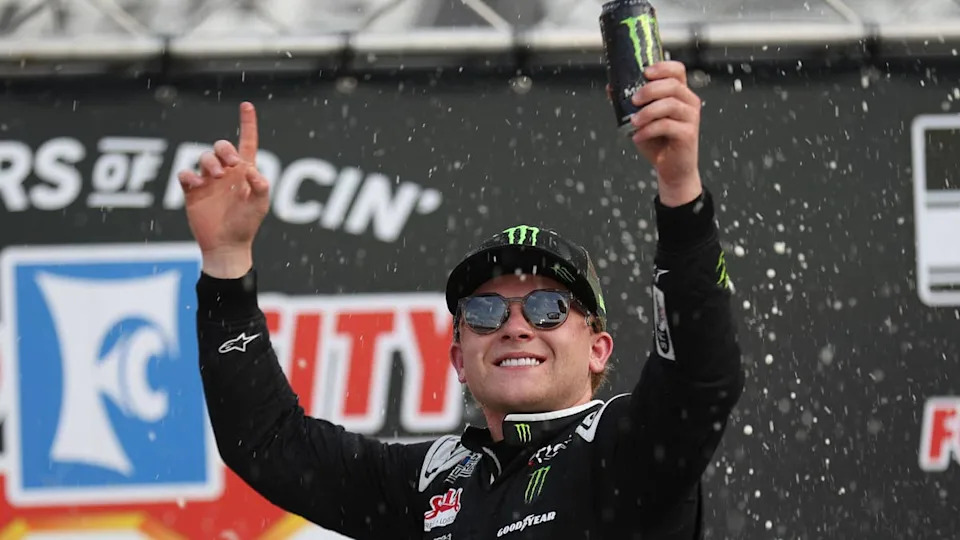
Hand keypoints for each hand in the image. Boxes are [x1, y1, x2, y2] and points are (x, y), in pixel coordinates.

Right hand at [177, 102, 269, 277]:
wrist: (226, 245)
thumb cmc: (246, 225)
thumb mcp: (259, 206)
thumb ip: (260, 187)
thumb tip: (253, 171)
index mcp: (245, 172)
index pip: (247, 142)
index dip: (247, 124)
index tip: (246, 105)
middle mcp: (227, 173)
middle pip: (222, 146)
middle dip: (224, 149)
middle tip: (229, 164)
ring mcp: (208, 181)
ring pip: (203, 157)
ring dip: (209, 162)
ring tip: (214, 177)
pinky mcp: (192, 190)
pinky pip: (185, 174)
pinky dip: (188, 175)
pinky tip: (196, 185)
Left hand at [628, 61, 702, 206]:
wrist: (671, 169)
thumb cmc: (657, 142)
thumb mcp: (640, 119)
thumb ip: (629, 103)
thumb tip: (611, 88)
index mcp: (679, 93)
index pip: (677, 70)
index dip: (662, 67)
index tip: (645, 72)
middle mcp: (689, 102)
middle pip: (672, 85)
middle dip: (650, 90)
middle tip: (633, 100)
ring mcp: (690, 117)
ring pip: (670, 104)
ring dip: (647, 112)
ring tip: (633, 122)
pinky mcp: (688, 133)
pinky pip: (667, 125)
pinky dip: (648, 130)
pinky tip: (637, 137)